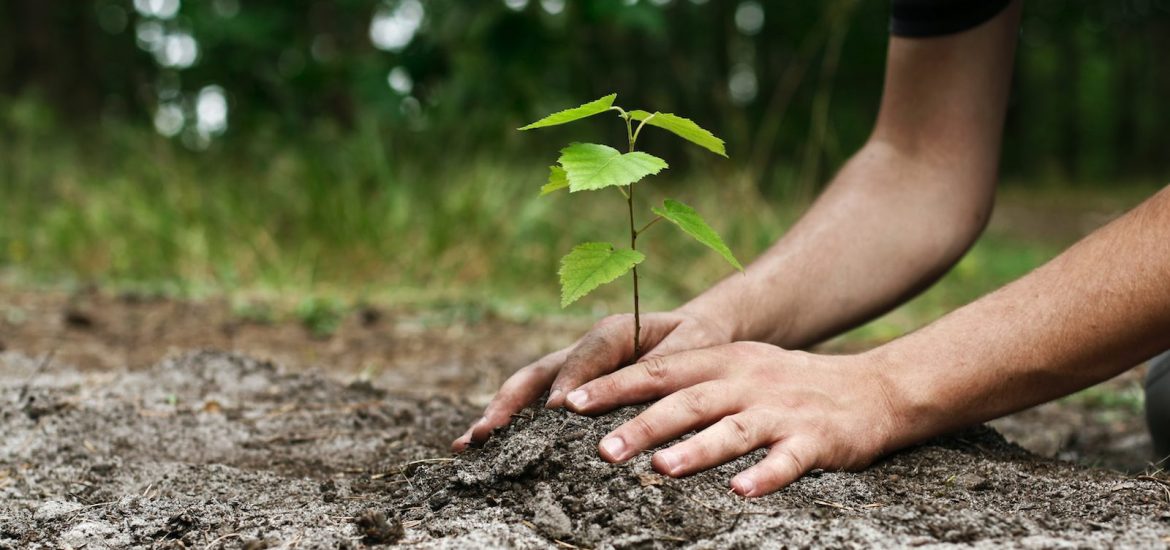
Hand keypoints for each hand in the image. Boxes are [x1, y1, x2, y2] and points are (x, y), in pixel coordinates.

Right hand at [451, 309, 732, 450]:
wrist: (697, 332)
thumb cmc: (697, 341)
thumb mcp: (691, 347)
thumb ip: (663, 364)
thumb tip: (632, 388)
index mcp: (613, 332)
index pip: (585, 356)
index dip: (569, 381)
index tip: (556, 411)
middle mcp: (584, 348)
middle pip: (538, 373)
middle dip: (509, 402)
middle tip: (486, 432)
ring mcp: (572, 368)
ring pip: (528, 388)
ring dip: (499, 414)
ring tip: (468, 443)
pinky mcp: (571, 386)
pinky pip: (536, 402)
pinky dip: (511, 423)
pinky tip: (486, 446)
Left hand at [562, 342, 899, 496]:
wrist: (873, 389)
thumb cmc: (789, 385)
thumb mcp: (739, 368)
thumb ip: (689, 381)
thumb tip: (623, 400)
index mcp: (724, 362)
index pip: (660, 370)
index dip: (615, 385)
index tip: (571, 402)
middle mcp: (747, 381)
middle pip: (688, 401)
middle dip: (643, 424)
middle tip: (602, 449)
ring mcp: (781, 411)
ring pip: (733, 429)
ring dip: (696, 449)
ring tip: (661, 470)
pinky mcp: (816, 440)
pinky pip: (787, 460)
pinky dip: (764, 476)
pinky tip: (741, 492)